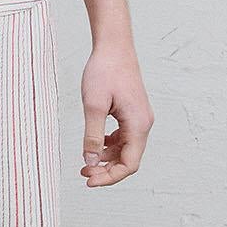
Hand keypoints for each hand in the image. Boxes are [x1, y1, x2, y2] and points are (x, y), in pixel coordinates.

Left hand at [80, 47, 151, 185]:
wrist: (114, 46)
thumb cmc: (104, 71)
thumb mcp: (93, 105)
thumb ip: (93, 136)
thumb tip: (91, 162)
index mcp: (138, 124)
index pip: (129, 164)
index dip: (110, 177)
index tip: (89, 180)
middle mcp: (143, 123)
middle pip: (129, 159)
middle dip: (107, 170)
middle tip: (83, 172)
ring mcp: (139, 118)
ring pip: (126, 149)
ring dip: (107, 158)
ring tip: (86, 160)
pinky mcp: (132, 112)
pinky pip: (124, 137)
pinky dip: (109, 145)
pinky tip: (95, 144)